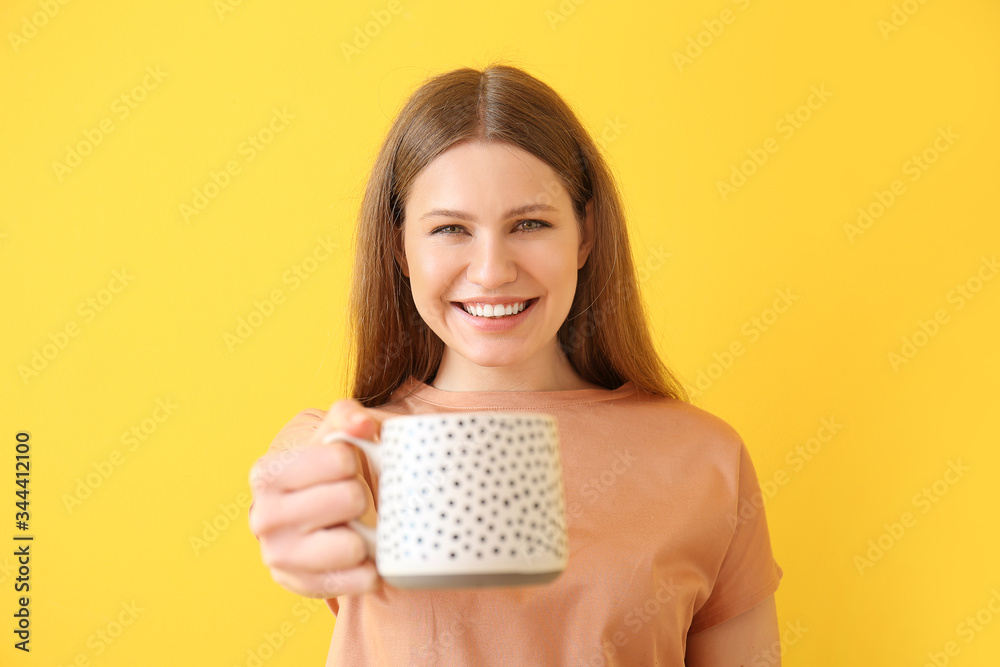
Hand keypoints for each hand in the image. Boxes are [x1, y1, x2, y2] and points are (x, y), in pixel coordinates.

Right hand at [248, 398, 382, 598]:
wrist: (308, 518)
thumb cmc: (324, 471)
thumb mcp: (331, 435)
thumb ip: (348, 416)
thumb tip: (362, 425)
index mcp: (267, 473)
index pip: (341, 459)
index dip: (353, 460)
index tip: (341, 466)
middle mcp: (264, 517)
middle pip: (352, 499)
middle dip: (360, 496)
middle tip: (348, 499)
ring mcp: (280, 556)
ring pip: (354, 544)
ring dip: (365, 535)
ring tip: (352, 527)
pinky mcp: (301, 587)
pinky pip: (359, 580)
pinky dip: (370, 569)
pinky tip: (359, 557)